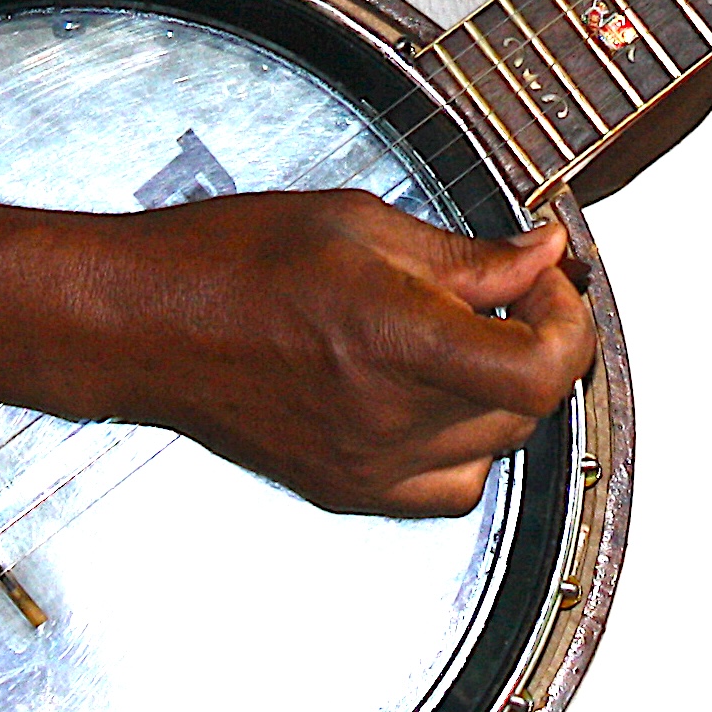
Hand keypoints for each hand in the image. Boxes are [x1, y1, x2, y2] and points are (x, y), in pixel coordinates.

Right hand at [85, 189, 593, 517]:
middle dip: (540, 340)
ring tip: (464, 334)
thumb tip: (538, 256)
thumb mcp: (358, 222)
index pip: (542, 367)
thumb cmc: (227, 261)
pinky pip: (448, 487)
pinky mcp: (344, 489)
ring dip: (505, 391)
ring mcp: (366, 466)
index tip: (549, 279)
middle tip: (512, 288)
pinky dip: (465, 445)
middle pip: (528, 407)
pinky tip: (434, 393)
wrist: (143, 323)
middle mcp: (387, 418)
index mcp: (396, 340)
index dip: (569, 318)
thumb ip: (463, 255)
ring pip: (497, 448)